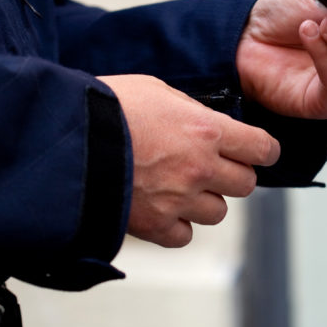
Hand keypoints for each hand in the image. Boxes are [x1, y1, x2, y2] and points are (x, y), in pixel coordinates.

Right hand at [98, 74, 279, 247]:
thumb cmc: (106, 107)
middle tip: (211, 167)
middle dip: (233, 175)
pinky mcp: (154, 226)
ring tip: (179, 186)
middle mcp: (201, 168)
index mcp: (207, 131)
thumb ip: (191, 110)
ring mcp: (179, 200)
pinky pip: (185, 236)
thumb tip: (207, 122)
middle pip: (246, 184)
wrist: (63, 140)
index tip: (258, 152)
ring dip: (205, 201)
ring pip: (218, 212)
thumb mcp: (157, 90)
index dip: (263, 150)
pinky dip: (177, 225)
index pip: (263, 149)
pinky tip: (161, 208)